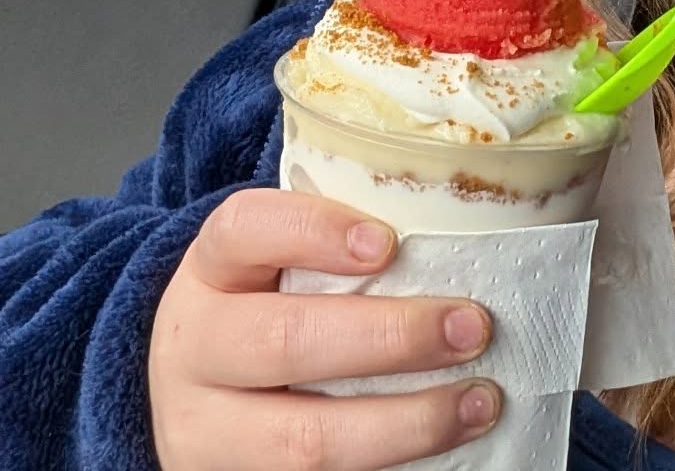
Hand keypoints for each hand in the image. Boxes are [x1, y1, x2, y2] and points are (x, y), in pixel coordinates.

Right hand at [149, 188, 500, 469]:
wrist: (195, 394)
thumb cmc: (267, 306)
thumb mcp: (277, 263)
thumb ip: (342, 246)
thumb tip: (457, 227)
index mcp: (212, 269)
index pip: (245, 229)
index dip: (316, 231)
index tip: (388, 242)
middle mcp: (195, 348)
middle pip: (283, 341)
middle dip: (389, 338)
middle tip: (470, 327)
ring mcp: (206, 431)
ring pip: (302, 439)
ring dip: (405, 422)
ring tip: (479, 398)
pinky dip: (386, 467)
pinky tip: (444, 446)